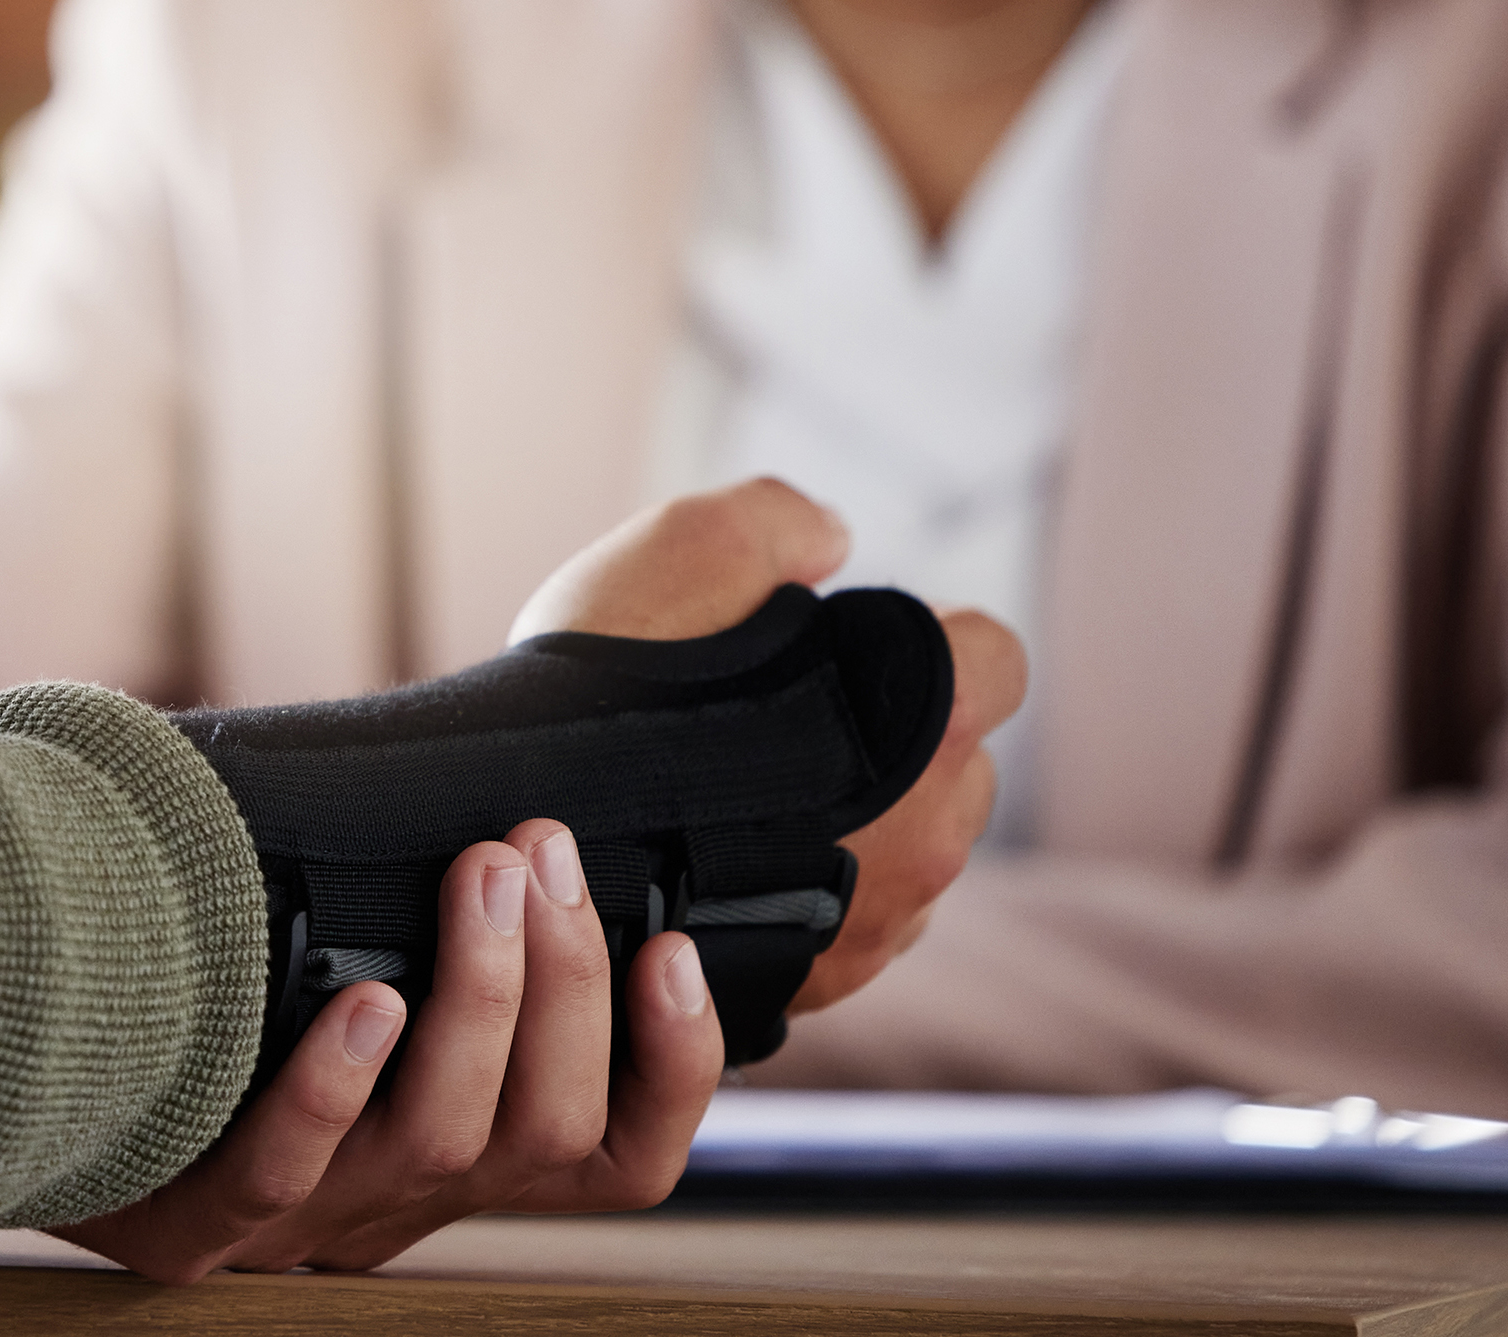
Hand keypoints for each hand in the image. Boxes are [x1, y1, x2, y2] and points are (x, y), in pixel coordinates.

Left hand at [54, 820, 726, 1281]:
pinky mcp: (186, 1229)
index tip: (670, 947)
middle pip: (544, 1130)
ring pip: (439, 1143)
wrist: (28, 1102)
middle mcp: (397, 1203)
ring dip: (480, 999)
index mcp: (456, 1156)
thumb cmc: (211, 1018)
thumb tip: (525, 802)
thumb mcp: (348, 984)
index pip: (621, 1156)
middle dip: (566, 982)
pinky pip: (279, 1173)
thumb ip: (435, 927)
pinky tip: (364, 1002)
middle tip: (540, 851)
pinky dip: (332, 1086)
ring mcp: (297, 1225)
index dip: (675, 1069)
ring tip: (484, 878)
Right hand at [502, 478, 1029, 1018]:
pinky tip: (717, 860)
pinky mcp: (819, 987)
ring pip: (905, 853)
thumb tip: (830, 537)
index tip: (842, 636)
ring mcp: (879, 927)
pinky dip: (801, 890)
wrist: (512, 843)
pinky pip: (845, 925)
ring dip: (853, 821)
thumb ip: (781, 520)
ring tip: (734, 795)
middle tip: (773, 715)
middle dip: (890, 737)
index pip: (995, 658)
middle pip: (953, 764)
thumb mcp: (687, 545)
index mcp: (927, 726)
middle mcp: (932, 839)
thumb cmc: (603, 700)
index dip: (926, 634)